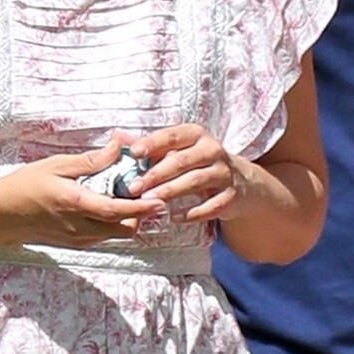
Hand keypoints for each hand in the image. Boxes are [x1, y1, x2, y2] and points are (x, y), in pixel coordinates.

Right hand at [0, 139, 163, 246]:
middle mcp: (80, 227)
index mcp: (76, 204)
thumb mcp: (57, 166)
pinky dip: (111, 224)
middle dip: (139, 214)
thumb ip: (91, 161)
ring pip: (115, 234)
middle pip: (124, 229)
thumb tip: (118, 147)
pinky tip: (105, 205)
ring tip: (124, 196)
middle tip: (144, 193)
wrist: (0, 215)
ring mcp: (78, 239)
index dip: (142, 208)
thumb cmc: (25, 185)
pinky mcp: (75, 244)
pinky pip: (103, 237)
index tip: (160, 201)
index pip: (118, 210)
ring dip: (125, 219)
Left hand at [126, 122, 242, 223]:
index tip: (134, 153)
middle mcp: (212, 150)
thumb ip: (149, 147)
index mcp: (196, 135)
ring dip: (170, 191)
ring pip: (195, 181)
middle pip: (181, 161)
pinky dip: (192, 213)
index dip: (152, 143)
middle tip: (134, 187)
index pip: (172, 136)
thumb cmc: (197, 164)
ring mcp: (223, 173)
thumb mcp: (177, 150)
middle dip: (156, 174)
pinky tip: (174, 217)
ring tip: (149, 201)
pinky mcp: (230, 196)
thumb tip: (116, 137)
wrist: (238, 182)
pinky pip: (210, 206)